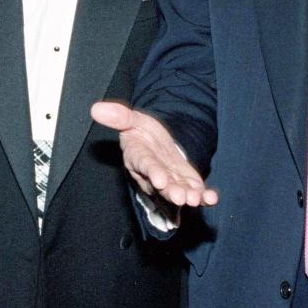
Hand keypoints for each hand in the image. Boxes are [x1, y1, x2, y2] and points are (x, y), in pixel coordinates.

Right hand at [91, 101, 217, 207]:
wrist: (156, 142)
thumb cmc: (141, 131)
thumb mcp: (132, 119)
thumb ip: (119, 116)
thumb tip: (96, 108)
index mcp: (138, 157)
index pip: (144, 164)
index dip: (152, 172)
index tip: (160, 179)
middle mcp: (152, 174)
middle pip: (161, 185)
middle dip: (171, 191)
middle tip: (181, 197)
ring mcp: (170, 181)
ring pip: (177, 192)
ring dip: (187, 197)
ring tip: (195, 199)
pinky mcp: (185, 184)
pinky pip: (194, 192)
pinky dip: (203, 197)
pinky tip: (211, 197)